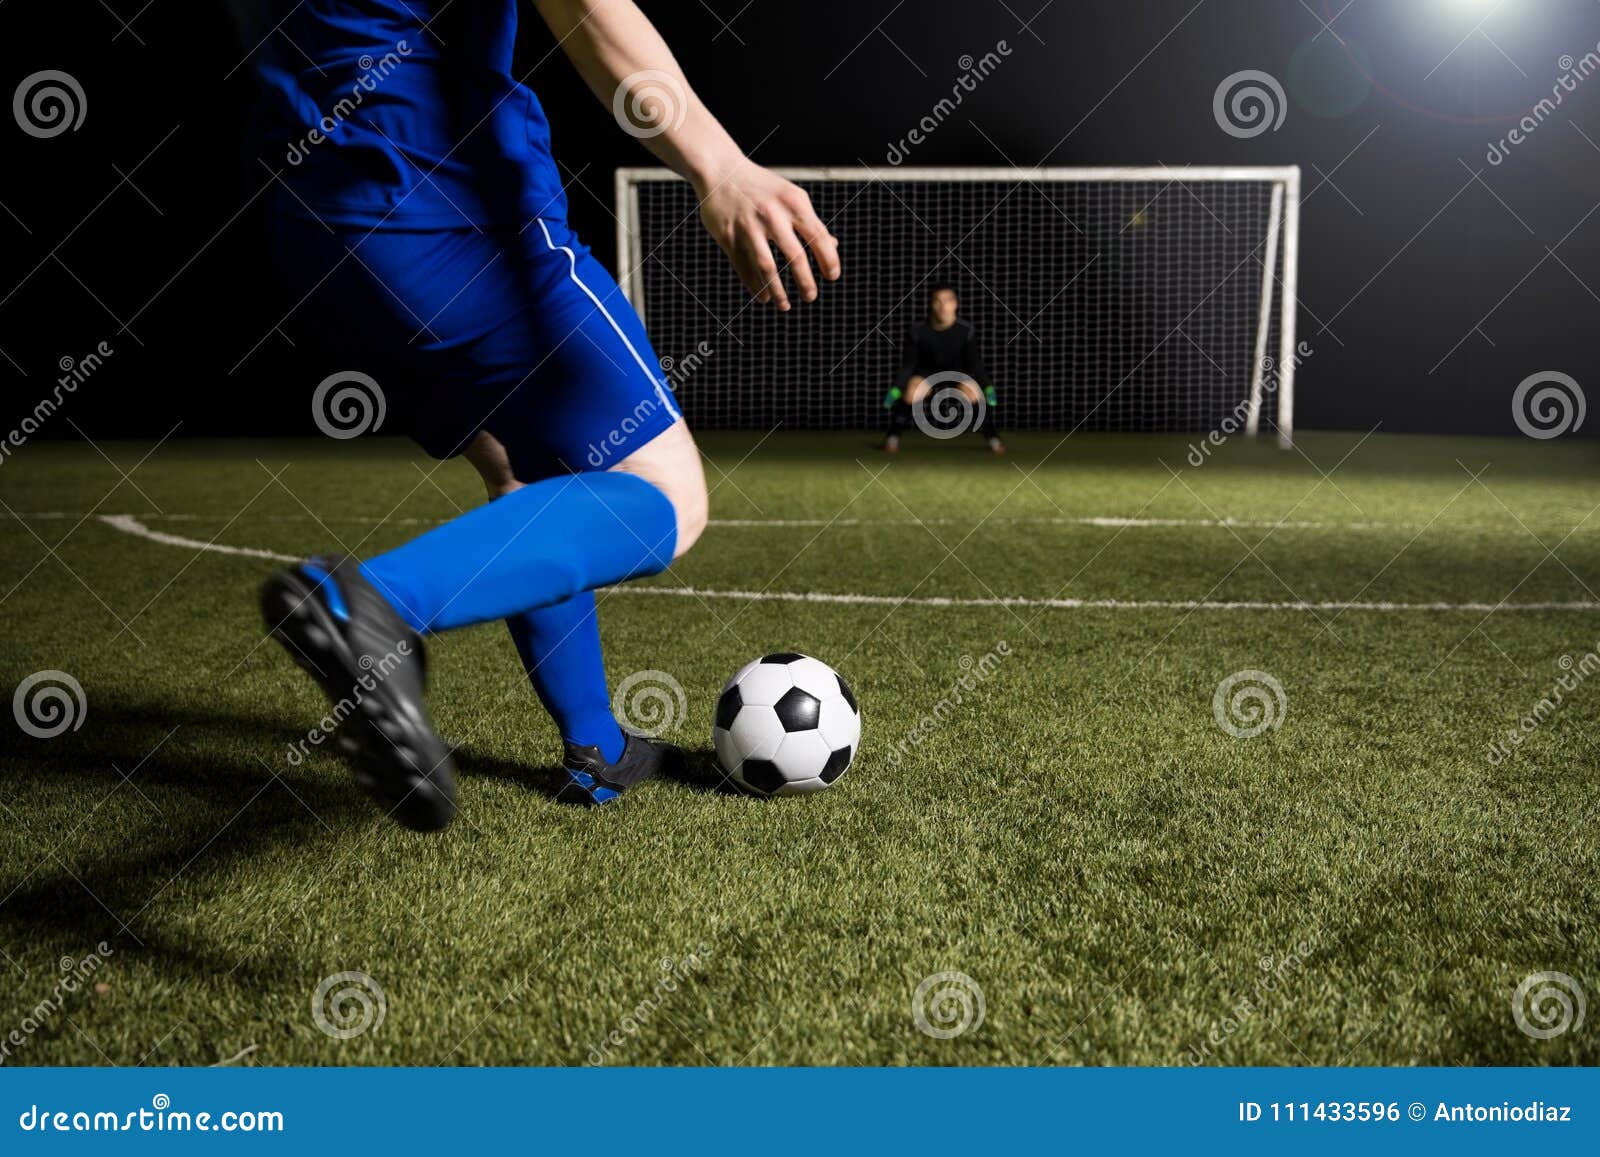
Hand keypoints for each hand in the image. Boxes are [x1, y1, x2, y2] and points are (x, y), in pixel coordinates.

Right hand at [695, 161, 840, 310]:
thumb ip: (810, 222)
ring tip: (785, 306)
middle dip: (805, 281)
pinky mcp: (728, 236)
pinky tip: (764, 297)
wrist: (721, 171)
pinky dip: (755, 286)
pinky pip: (744, 268)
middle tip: (811, 297)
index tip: (832, 277)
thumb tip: (832, 248)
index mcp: (793, 203)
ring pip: (767, 268)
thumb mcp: (791, 197)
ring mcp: (748, 226)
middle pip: (795, 256)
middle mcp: (772, 214)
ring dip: (778, 292)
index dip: (828, 260)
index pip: (818, 237)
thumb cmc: (762, 188)